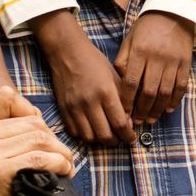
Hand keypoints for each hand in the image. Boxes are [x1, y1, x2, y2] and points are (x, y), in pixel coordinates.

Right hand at [0, 85, 71, 195]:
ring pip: (40, 137)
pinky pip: (40, 157)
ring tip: (64, 168)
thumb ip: (4, 132)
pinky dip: (60, 164)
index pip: (7, 96)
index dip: (31, 113)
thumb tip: (39, 116)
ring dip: (61, 153)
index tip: (39, 139)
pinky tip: (63, 174)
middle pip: (32, 120)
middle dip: (53, 140)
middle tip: (61, 160)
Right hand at [32, 12, 134, 143]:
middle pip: (104, 135)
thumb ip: (124, 99)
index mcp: (106, 92)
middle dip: (116, 141)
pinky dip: (85, 136)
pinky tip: (93, 130)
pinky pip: (75, 132)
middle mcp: (89, 103)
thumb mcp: (115, 77)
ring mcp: (74, 108)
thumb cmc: (95, 63)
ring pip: (89, 138)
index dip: (128, 135)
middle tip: (120, 139)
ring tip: (107, 135)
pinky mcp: (63, 110)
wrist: (68, 53)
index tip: (132, 138)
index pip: (120, 124)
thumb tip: (129, 121)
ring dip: (100, 141)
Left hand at [115, 10, 194, 124]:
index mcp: (140, 52)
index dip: (127, 101)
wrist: (174, 11)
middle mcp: (157, 58)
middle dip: (141, 110)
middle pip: (148, 91)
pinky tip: (168, 109)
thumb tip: (120, 84)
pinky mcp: (185, 63)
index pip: (131, 82)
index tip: (123, 113)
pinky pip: (181, 86)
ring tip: (150, 119)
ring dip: (157, 109)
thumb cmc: (147, 27)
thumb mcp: (130, 39)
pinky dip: (175, 100)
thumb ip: (123, 61)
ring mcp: (173, 62)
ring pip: (165, 92)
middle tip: (137, 122)